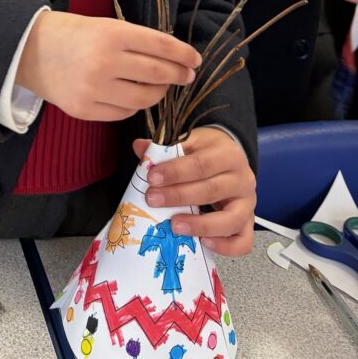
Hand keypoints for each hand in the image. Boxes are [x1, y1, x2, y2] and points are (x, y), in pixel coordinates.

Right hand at [15, 12, 200, 121]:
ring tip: (161, 86)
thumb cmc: (70, 33)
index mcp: (111, 34)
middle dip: (178, 75)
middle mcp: (105, 62)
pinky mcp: (85, 110)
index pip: (160, 46)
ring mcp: (94, 89)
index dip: (183, 54)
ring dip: (159, 92)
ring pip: (144, 98)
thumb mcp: (104, 25)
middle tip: (186, 75)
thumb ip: (135, 41)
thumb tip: (172, 57)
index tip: (195, 59)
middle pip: (157, 73)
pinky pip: (123, 113)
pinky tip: (134, 96)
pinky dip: (134, 106)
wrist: (28, 51)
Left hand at [134, 127, 255, 255]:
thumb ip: (166, 146)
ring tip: (175, 225)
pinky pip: (243, 241)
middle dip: (178, 197)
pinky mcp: (248, 222)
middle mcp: (243, 179)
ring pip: (230, 219)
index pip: (201, 164)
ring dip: (200, 225)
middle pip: (211, 190)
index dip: (176, 171)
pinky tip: (204, 243)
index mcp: (228, 154)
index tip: (152, 178)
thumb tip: (140, 147)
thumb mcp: (190, 141)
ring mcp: (248, 203)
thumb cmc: (208, 151)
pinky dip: (225, 246)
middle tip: (153, 200)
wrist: (231, 158)